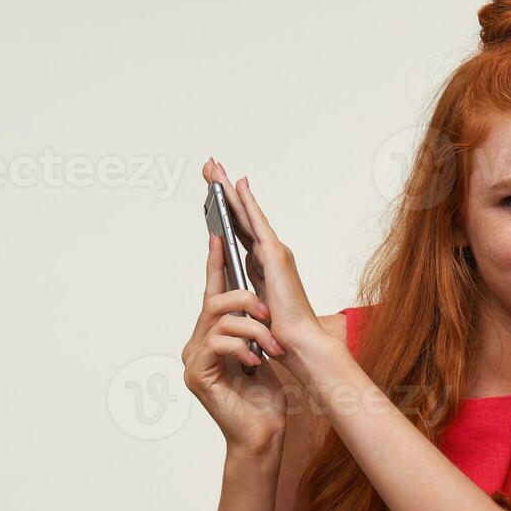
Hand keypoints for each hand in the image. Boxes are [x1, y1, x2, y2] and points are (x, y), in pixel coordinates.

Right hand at [181, 229, 289, 456]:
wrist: (263, 434)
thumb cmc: (265, 398)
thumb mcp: (263, 352)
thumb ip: (252, 327)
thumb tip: (257, 300)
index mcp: (212, 337)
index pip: (211, 293)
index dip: (214, 263)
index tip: (218, 234)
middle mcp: (196, 345)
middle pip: (214, 300)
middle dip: (246, 300)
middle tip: (269, 314)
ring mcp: (192, 360)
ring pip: (219, 318)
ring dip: (253, 328)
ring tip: (271, 348)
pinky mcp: (196, 374)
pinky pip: (218, 342)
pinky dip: (243, 347)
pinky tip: (256, 362)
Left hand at [201, 158, 326, 366]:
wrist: (299, 344)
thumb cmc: (281, 332)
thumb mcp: (256, 304)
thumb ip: (250, 285)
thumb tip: (238, 274)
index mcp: (264, 265)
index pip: (240, 231)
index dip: (227, 210)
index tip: (214, 190)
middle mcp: (271, 253)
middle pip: (241, 216)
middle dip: (225, 190)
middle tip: (210, 166)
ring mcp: (275, 252)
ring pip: (246, 213)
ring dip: (230, 190)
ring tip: (214, 167)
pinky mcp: (275, 256)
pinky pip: (257, 223)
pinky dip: (247, 203)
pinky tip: (238, 186)